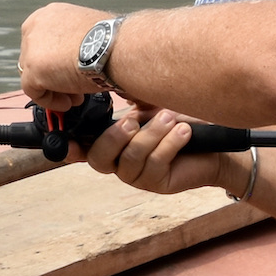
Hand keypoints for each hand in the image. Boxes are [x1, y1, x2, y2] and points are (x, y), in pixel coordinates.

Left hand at [18, 1, 112, 109]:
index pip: (42, 44)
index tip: (69, 74)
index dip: (55, 63)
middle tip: (74, 90)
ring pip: (34, 77)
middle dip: (55, 78)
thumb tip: (72, 58)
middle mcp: (34, 27)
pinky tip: (68, 103)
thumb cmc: (110, 41)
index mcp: (49, 15)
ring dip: (54, 90)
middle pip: (36, 60)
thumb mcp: (85, 33)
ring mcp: (30, 48)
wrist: (116, 47)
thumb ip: (71, 43)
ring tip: (75, 98)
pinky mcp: (32, 69)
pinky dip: (50, 101)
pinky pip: (34, 92)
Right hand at [83, 104, 234, 196]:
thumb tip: (117, 91)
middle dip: (114, 137)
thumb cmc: (177, 125)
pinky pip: (156, 164)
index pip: (83, 150)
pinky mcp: (158, 184)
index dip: (69, 148)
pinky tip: (183, 132)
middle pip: (99, 159)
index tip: (64, 141)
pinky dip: (170, 144)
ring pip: (132, 157)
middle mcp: (119, 164)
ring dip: (151, 134)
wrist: (212, 146)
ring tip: (171, 118)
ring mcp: (137, 177)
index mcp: (112, 146)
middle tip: (132, 120)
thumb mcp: (151, 111)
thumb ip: (131, 107)